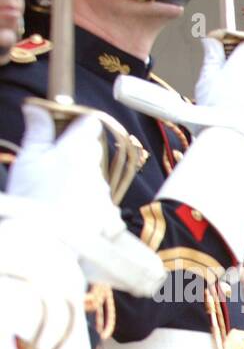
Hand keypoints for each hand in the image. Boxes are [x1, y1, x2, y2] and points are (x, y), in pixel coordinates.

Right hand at [7, 106, 121, 242]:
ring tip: (57, 197)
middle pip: (91, 154)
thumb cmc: (32, 196)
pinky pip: (100, 205)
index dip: (78, 124)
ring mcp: (105, 195)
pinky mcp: (110, 217)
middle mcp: (97, 171)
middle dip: (75, 157)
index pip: (90, 124)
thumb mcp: (28, 158)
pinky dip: (87, 206)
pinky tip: (69, 213)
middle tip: (52, 170)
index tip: (64, 130)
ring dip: (80, 183)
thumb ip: (38, 131)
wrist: (46, 241)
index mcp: (77, 152)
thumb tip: (37, 107)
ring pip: (95, 180)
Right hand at [194, 38, 243, 148]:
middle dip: (241, 80)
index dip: (240, 53)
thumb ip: (212, 58)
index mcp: (243, 65)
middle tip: (226, 94)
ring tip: (236, 113)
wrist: (234, 141)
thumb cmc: (216, 110)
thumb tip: (211, 40)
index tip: (231, 60)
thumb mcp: (206, 80)